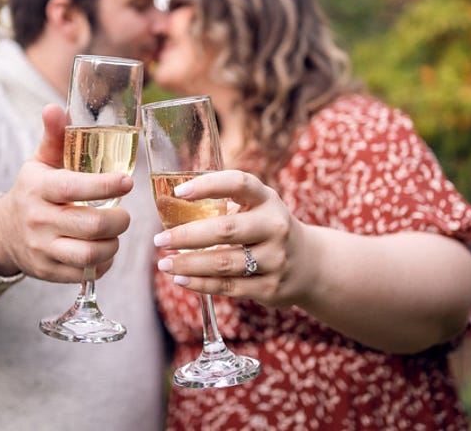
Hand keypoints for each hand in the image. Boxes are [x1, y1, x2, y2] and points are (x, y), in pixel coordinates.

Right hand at [0, 104, 133, 281]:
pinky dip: (103, 263)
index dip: (106, 185)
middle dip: (118, 220)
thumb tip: (56, 107)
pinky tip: (104, 250)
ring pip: (90, 254)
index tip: (128, 181)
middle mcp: (38, 220)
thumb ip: (54, 136)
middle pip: (91, 225)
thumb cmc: (34, 190)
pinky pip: (85, 273)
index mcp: (38, 188)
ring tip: (115, 233)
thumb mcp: (40, 162)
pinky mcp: (48, 271)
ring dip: (113, 244)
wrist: (3, 232)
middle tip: (124, 214)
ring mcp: (42, 249)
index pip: (74, 187)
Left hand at [154, 169, 470, 352]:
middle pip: (225, 229)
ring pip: (223, 263)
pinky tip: (180, 280)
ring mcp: (275, 259)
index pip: (239, 183)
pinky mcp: (271, 287)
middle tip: (158, 239)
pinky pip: (229, 287)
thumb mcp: (257, 207)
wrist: (311, 265)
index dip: (208, 184)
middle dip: (186, 235)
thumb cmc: (268, 228)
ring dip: (188, 264)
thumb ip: (225, 202)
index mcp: (267, 200)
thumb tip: (170, 201)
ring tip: (163, 263)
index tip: (178, 191)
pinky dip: (201, 284)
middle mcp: (274, 226)